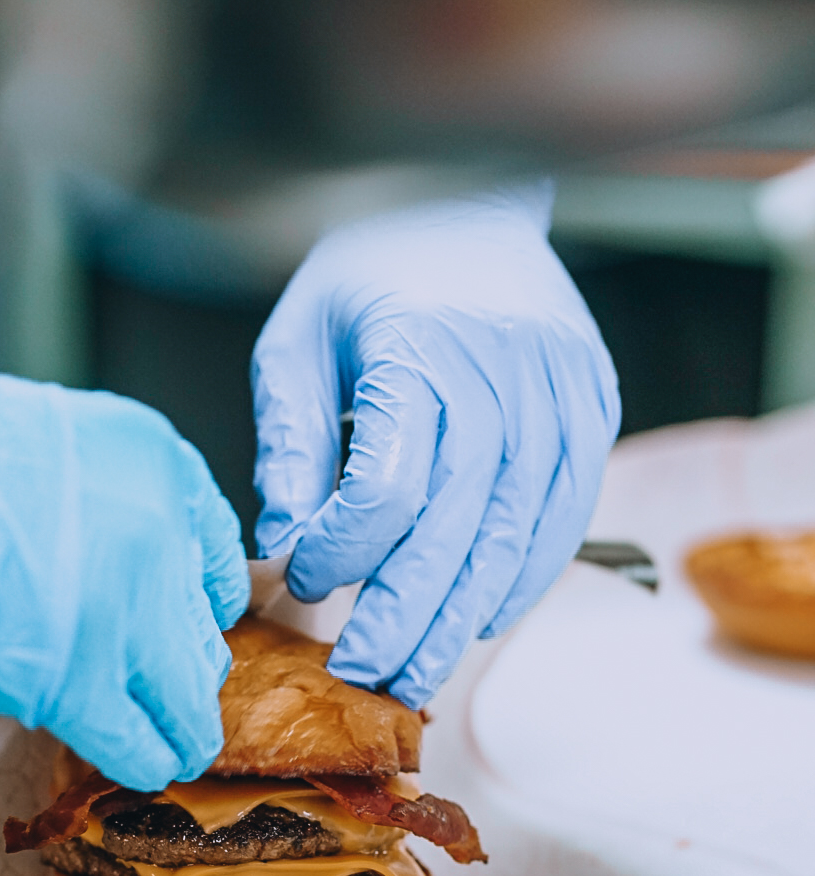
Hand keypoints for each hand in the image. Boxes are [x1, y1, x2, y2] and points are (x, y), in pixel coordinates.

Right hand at [0, 324, 247, 790]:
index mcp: (158, 465)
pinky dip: (143, 762)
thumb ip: (102, 507)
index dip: (189, 612)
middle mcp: (161, 533)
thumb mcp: (53, 445)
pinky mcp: (79, 677)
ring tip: (156, 746)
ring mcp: (127, 607)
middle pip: (205, 643)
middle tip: (153, 698)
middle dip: (180, 679)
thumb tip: (111, 575)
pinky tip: (134, 764)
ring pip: (188, 705)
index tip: (173, 635)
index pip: (215, 564)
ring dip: (174, 734)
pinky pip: (142, 746)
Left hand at [252, 189, 620, 706]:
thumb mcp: (299, 340)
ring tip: (415, 675)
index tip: (302, 578)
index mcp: (419, 350)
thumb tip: (280, 546)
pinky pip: (565, 519)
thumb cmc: (371, 272)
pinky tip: (477, 618)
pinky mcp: (593, 409)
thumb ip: (289, 443)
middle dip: (403, 622)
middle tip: (363, 679)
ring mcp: (560, 395)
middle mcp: (503, 376)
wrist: (470, 195)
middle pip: (454, 533)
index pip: (386, 491)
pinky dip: (522, 580)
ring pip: (514, 540)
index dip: (342, 554)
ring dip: (461, 621)